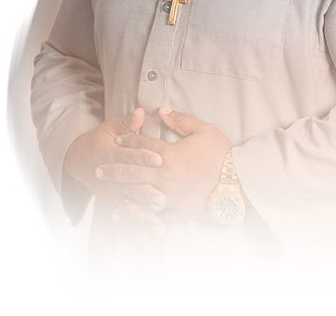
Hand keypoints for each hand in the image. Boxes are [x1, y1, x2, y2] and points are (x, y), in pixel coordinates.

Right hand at [63, 108, 166, 220]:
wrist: (78, 160)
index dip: (144, 156)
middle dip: (147, 190)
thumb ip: (126, 123)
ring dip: (147, 212)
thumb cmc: (100, 140)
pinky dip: (144, 222)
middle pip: (133, 182)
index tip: (159, 159)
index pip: (131, 155)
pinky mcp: (118, 201)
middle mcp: (115, 175)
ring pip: (133, 202)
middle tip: (162, 197)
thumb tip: (141, 113)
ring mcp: (116, 191)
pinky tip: (158, 231)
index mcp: (115, 154)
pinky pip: (132, 214)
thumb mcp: (109, 127)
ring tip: (161, 222)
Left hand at [99, 106, 233, 233]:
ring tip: (109, 200)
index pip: (141, 146)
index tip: (115, 141)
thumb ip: (180, 120)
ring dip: (122, 199)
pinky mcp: (178, 212)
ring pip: (139, 198)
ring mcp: (169, 196)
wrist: (237, 180)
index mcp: (169, 155)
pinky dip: (145, 222)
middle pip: (131, 172)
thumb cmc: (222, 153)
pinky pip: (158, 220)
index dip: (127, 142)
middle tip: (98, 170)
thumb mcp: (203, 129)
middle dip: (113, 170)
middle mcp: (164, 176)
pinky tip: (134, 225)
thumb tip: (161, 111)